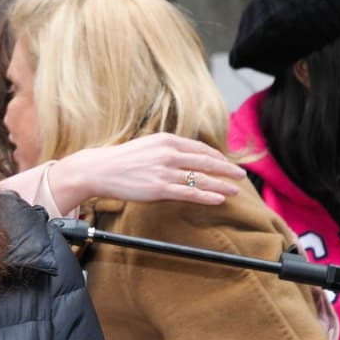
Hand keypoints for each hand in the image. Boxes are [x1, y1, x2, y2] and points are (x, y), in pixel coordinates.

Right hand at [49, 132, 246, 210]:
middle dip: (227, 169)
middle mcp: (168, 153)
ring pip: (201, 178)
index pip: (199, 148)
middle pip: (206, 162)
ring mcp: (164, 171)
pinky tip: (218, 199)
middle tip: (241, 175)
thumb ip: (166, 149)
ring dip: (221, 184)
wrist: (98, 170)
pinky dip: (207, 196)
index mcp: (166, 140)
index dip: (217, 157)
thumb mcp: (146, 146)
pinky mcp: (159, 189)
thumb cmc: (120, 160)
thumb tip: (184, 156)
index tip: (226, 163)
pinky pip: (189, 192)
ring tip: (235, 190)